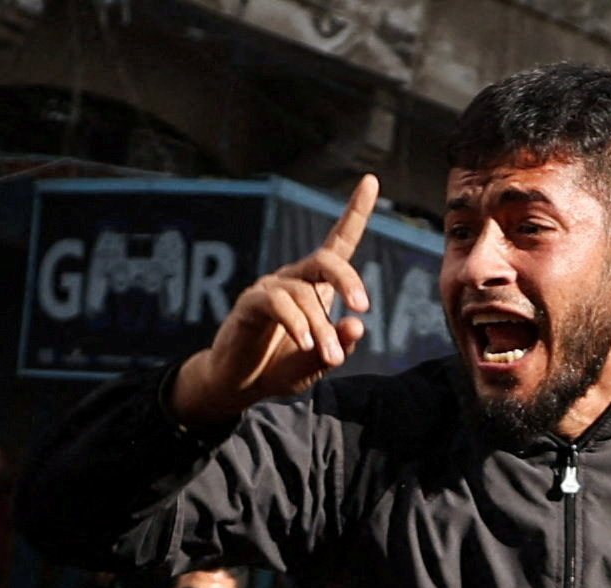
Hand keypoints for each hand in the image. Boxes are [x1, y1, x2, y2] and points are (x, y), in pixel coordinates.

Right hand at [170, 178, 376, 425]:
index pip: (338, 243)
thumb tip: (357, 325)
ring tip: (329, 356)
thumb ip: (339, 345)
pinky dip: (296, 324)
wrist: (241, 384)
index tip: (370, 180)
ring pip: (304, 293)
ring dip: (321, 326)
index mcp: (315, 286)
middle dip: (348, 280)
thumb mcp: (319, 362)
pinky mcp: (250, 304)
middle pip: (326, 259)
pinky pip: (276, 303)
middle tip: (363, 307)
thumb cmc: (281, 366)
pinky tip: (306, 344)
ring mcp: (270, 288)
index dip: (354, 212)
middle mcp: (293, 279)